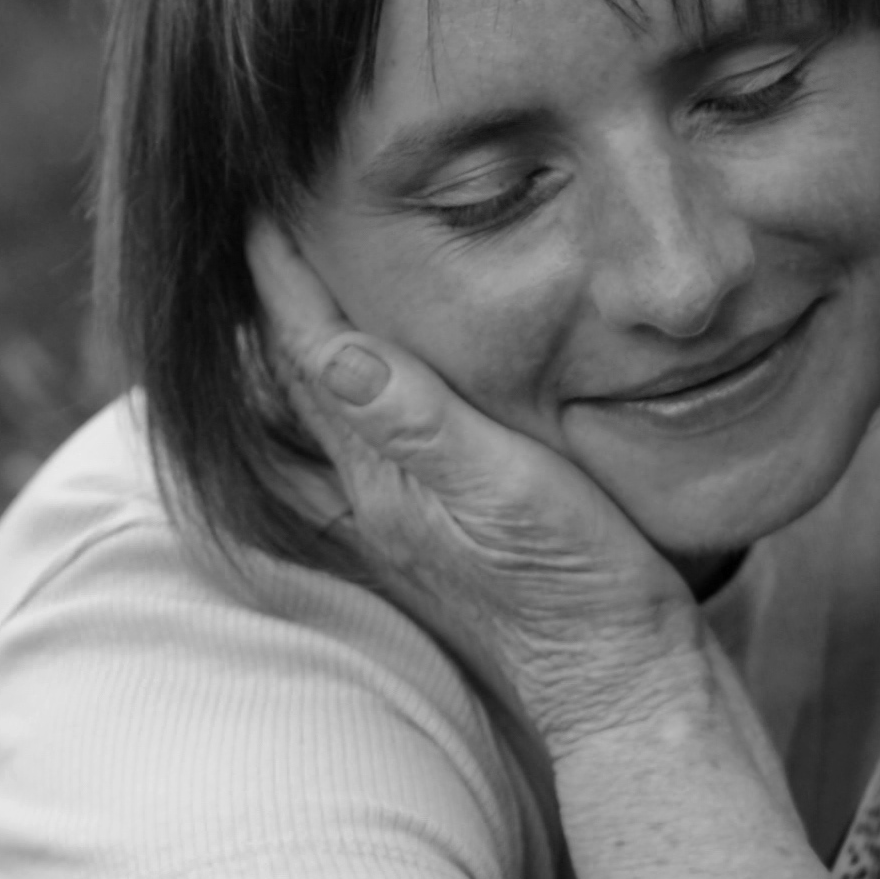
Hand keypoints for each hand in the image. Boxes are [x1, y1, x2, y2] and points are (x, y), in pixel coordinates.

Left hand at [245, 222, 707, 750]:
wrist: (619, 674)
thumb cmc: (577, 584)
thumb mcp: (509, 493)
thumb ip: (421, 424)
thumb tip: (331, 350)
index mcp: (381, 478)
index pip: (309, 356)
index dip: (282, 278)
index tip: (260, 204)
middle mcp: (372, 497)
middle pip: (292, 385)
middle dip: (270, 306)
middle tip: (263, 228)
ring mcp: (399, 516)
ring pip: (316, 416)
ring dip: (296, 349)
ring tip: (288, 285)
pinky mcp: (433, 527)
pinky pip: (359, 441)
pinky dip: (341, 390)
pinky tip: (364, 374)